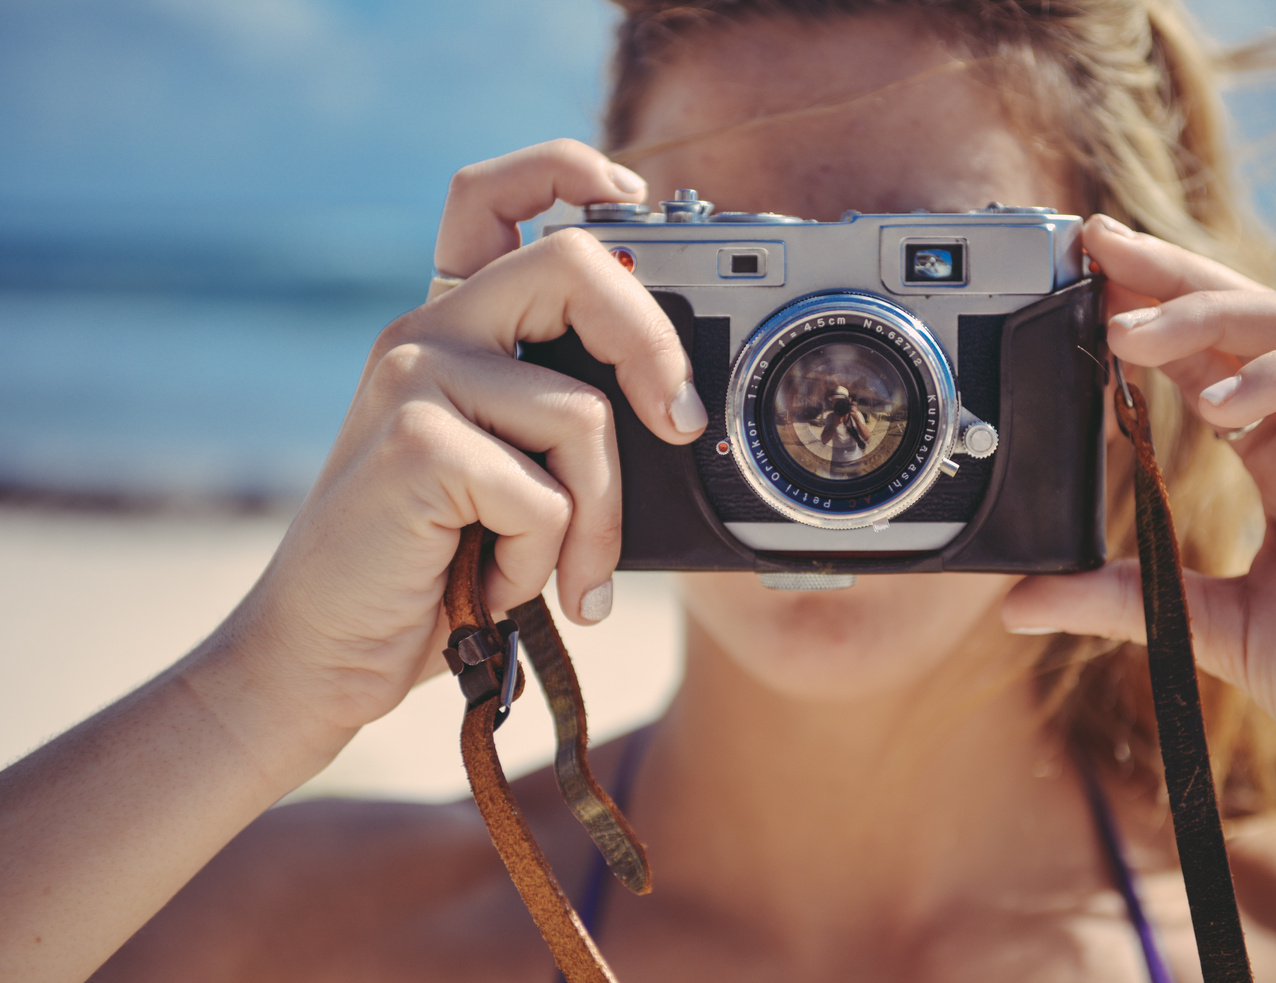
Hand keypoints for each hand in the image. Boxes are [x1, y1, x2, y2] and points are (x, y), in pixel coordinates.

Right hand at [217, 140, 705, 737]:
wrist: (323, 654)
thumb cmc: (430, 569)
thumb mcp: (505, 477)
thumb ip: (558, 421)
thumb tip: (678, 408)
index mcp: (447, 330)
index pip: (490, 195)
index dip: (566, 170)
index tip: (632, 198)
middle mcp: (425, 334)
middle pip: (574, 263)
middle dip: (654, 344)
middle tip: (683, 424)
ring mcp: (413, 381)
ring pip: (582, 414)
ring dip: (597, 520)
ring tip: (559, 575)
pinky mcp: (414, 444)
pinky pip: (544, 496)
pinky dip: (540, 563)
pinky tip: (492, 585)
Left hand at [1003, 214, 1275, 826]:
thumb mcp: (1220, 632)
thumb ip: (1127, 603)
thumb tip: (1019, 602)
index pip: (1206, 363)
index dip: (1147, 317)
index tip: (1076, 284)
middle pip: (1244, 322)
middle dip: (1169, 278)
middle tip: (1093, 244)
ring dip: (1210, 316)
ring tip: (1128, 327)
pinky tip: (1218, 402)